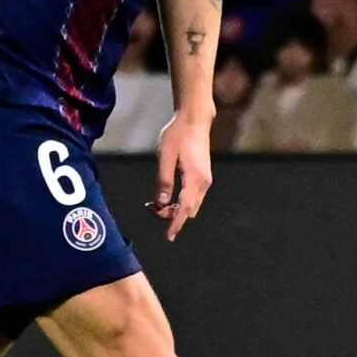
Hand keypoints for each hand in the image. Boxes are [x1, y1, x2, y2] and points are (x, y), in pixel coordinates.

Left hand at [150, 112, 214, 241]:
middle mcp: (203, 183)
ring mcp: (205, 180)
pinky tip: (168, 194)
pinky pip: (193, 197)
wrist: (195, 119)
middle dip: (172, 215)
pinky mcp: (203, 176)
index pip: (184, 209)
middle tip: (152, 207)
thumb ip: (164, 180)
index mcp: (194, 179)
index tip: (169, 236)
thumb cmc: (178, 134)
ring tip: (157, 201)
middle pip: (189, 210)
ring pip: (192, 205)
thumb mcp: (166, 156)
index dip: (176, 224)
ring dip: (177, 208)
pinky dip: (181, 201)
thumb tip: (161, 202)